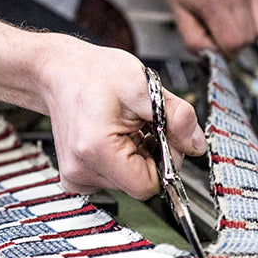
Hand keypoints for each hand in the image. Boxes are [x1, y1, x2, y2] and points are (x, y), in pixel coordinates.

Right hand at [40, 37, 206, 198]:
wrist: (60, 71)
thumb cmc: (94, 74)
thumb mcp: (144, 86)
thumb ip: (177, 117)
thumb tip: (197, 145)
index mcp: (96, 150)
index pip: (149, 185)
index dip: (165, 161)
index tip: (160, 135)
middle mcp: (81, 171)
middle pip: (140, 184)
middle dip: (152, 156)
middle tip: (143, 125)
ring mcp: (76, 177)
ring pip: (129, 182)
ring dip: (138, 156)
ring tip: (127, 127)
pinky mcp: (76, 177)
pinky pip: (114, 179)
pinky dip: (123, 161)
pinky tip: (116, 137)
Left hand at [160, 0, 257, 57]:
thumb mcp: (179, 14)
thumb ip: (195, 42)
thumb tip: (214, 58)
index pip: (233, 43)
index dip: (225, 53)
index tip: (217, 48)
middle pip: (249, 39)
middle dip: (236, 44)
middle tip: (221, 31)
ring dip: (250, 33)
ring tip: (233, 20)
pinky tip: (245, 11)